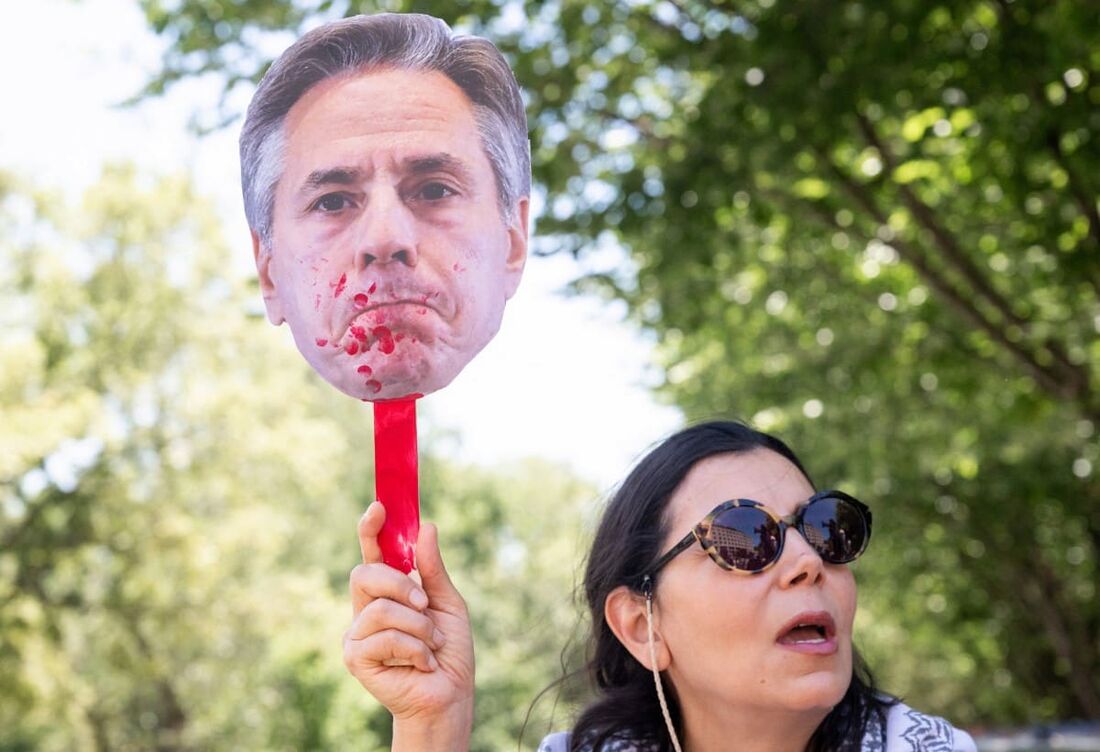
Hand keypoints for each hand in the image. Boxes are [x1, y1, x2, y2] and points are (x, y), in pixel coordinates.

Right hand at [343, 502, 474, 749]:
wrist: (449, 695)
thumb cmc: (449, 650)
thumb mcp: (448, 602)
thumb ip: (433, 568)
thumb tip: (426, 527)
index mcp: (387, 591)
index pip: (371, 554)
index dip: (370, 529)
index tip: (380, 506)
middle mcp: (366, 609)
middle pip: (365, 574)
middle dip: (399, 584)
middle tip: (425, 602)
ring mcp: (357, 634)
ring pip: (380, 608)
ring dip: (418, 626)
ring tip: (432, 644)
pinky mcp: (355, 657)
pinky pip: (384, 637)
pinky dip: (415, 648)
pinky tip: (423, 662)